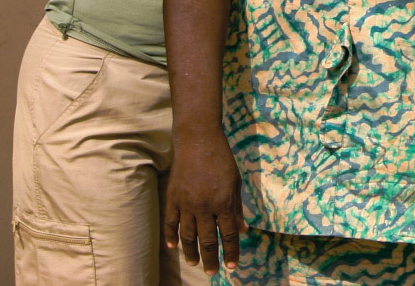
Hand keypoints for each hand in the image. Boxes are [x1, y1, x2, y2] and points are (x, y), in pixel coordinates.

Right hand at [164, 129, 245, 273]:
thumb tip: (243, 230)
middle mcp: (204, 206)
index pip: (228, 235)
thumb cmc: (222, 160)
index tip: (232, 266)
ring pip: (187, 236)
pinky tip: (173, 247)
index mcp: (223, 202)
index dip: (230, 252)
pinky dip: (171, 236)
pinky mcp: (173, 198)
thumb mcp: (236, 183)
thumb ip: (238, 208)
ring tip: (195, 263)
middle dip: (211, 259)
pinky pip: (170, 222)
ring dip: (191, 252)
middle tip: (212, 273)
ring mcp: (186, 203)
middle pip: (207, 240)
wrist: (198, 141)